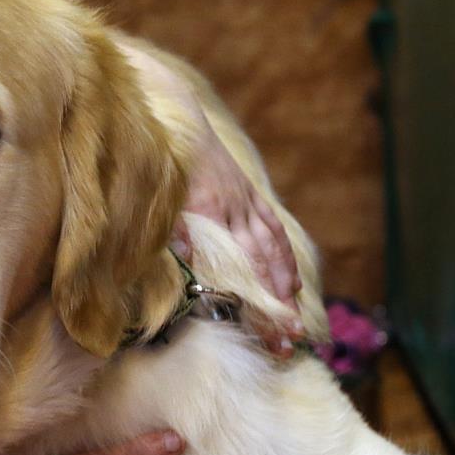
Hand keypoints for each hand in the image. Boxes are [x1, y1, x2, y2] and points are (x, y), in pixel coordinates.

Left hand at [176, 106, 304, 353]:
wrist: (176, 116)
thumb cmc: (161, 162)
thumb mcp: (160, 195)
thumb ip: (173, 227)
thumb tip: (192, 260)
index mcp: (210, 210)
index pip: (243, 263)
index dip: (258, 297)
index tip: (270, 327)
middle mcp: (234, 207)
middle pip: (261, 263)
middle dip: (276, 302)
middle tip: (287, 337)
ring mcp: (244, 200)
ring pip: (271, 247)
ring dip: (284, 283)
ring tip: (293, 314)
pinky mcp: (248, 193)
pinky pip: (271, 226)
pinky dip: (283, 254)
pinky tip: (291, 280)